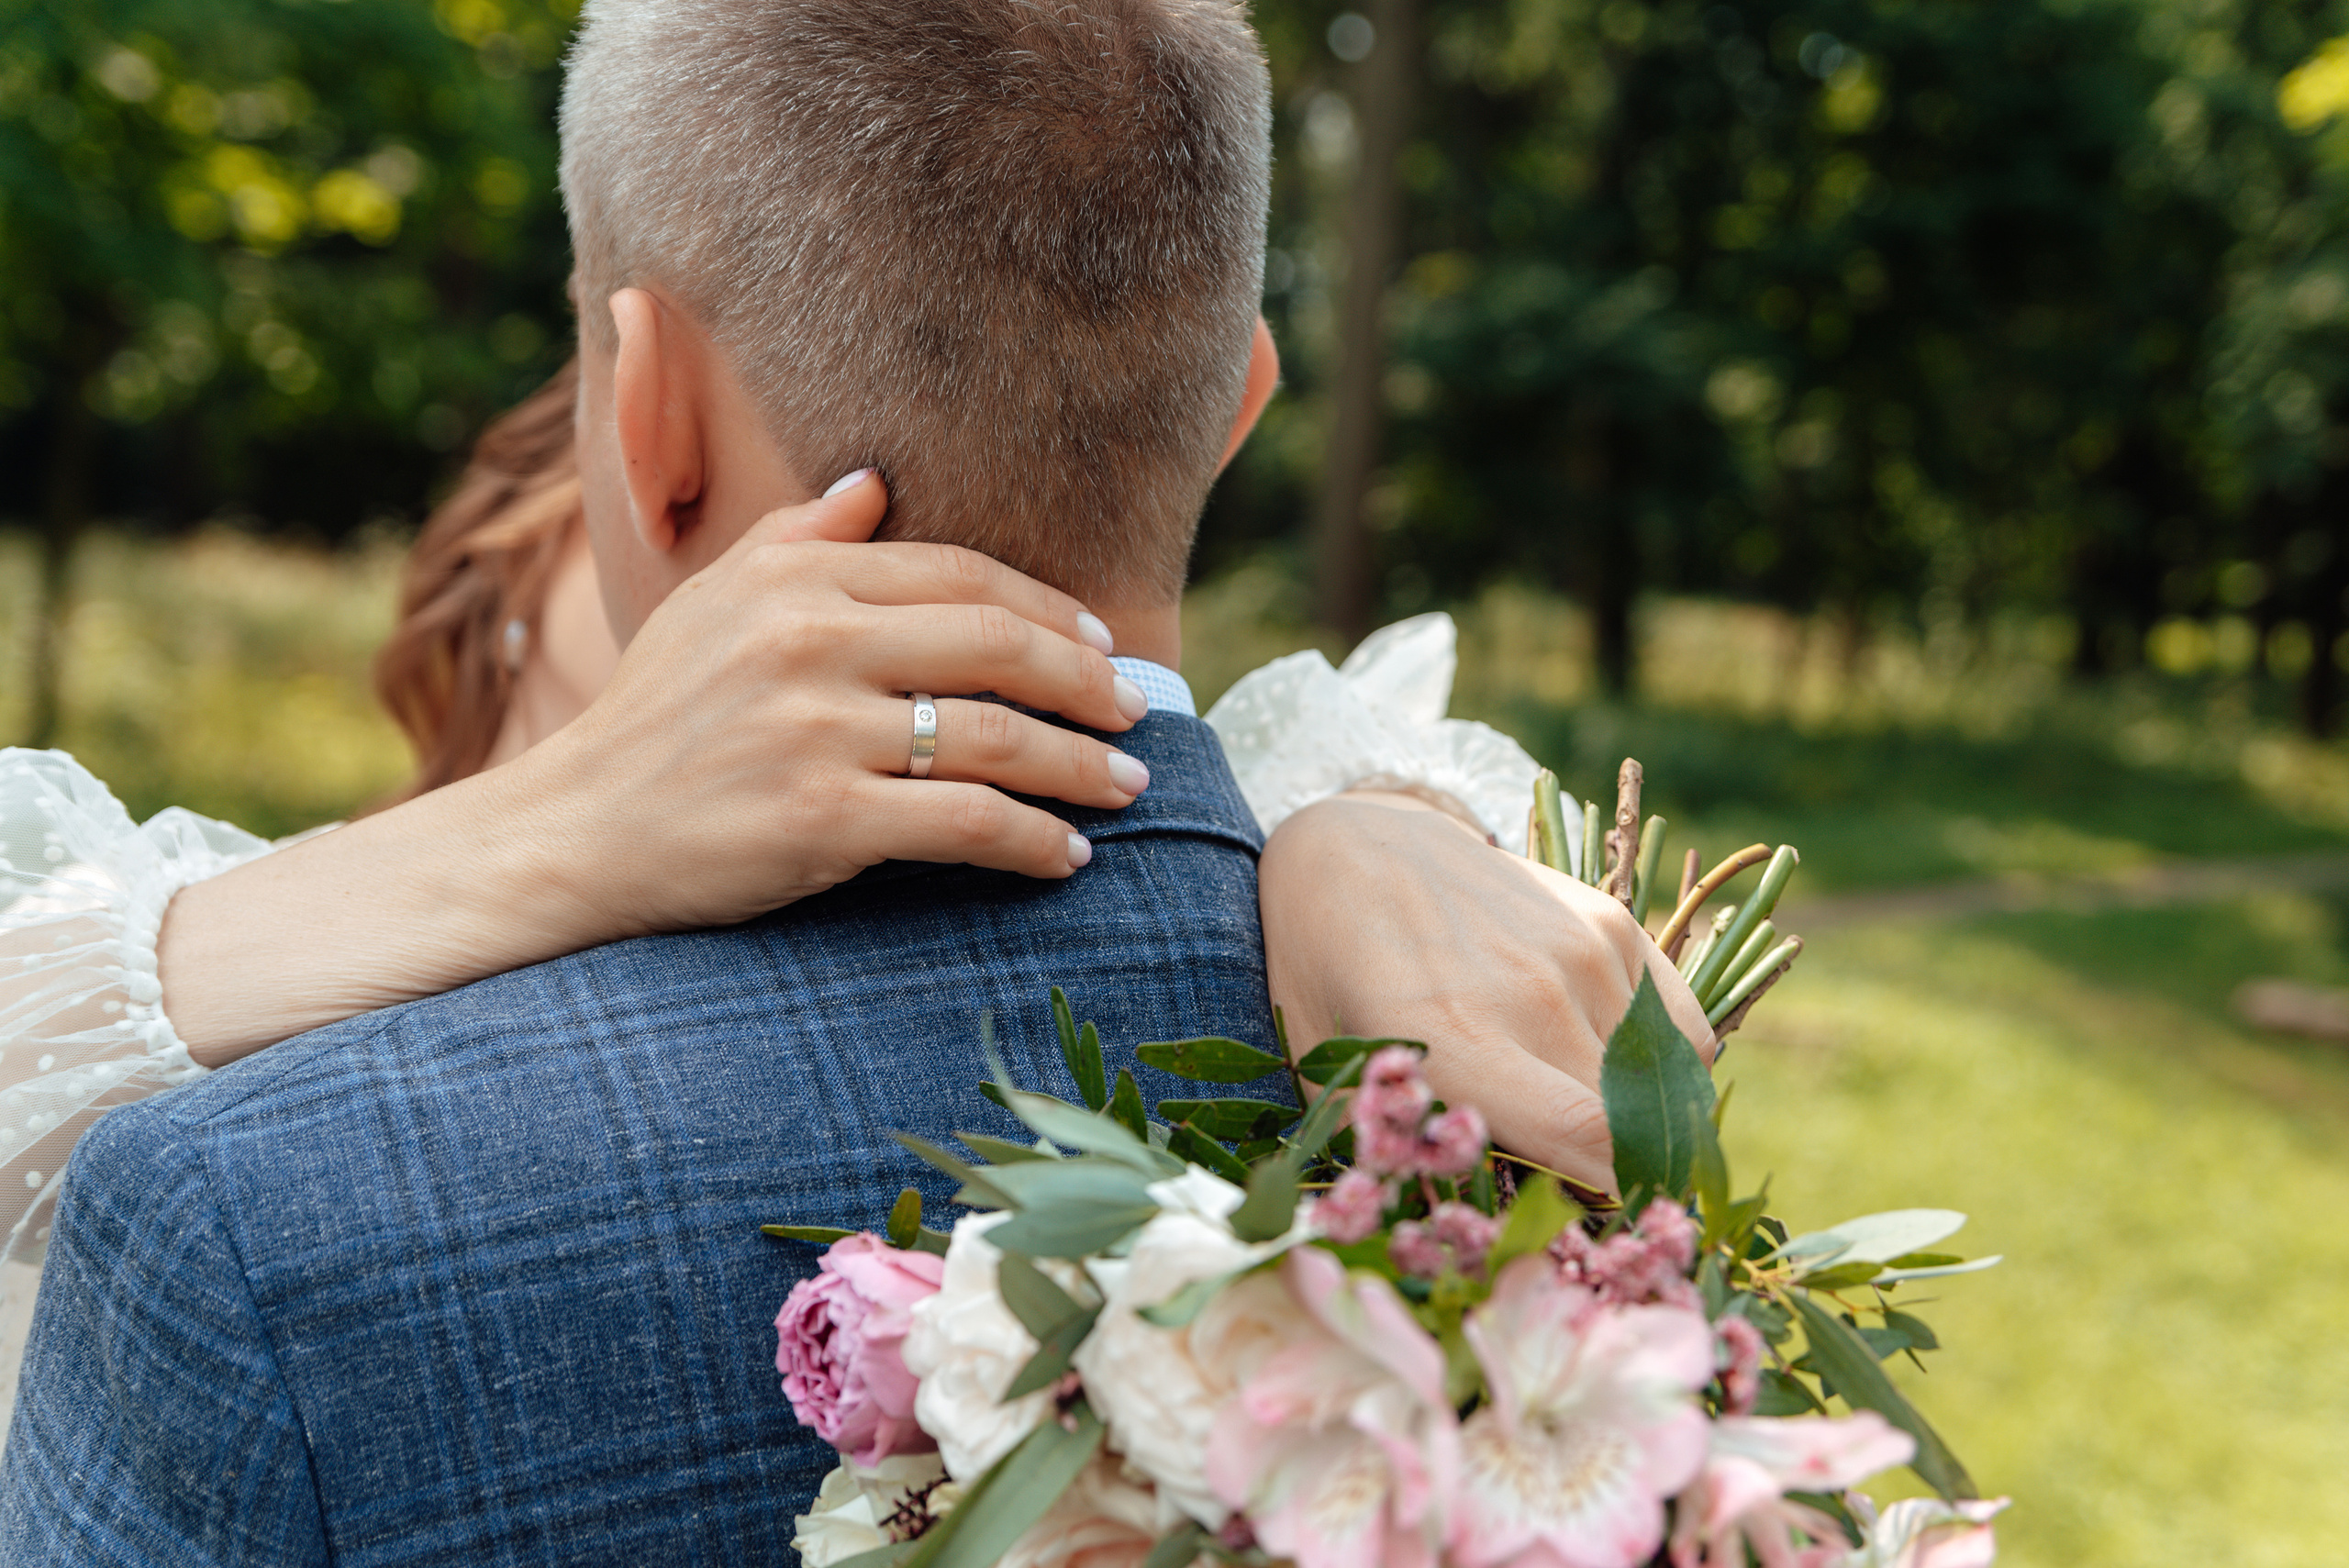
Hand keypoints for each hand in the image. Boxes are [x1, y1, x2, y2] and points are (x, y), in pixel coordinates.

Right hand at [161, 473, 1149, 1063]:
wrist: (572, 834)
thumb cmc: (651, 721)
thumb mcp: (707, 604)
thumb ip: (794, 541)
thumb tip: (874, 484)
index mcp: (792, 578)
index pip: (959, 575)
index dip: (1048, 607)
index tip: (1099, 640)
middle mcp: (810, 640)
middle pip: (998, 643)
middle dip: (1087, 679)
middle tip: (1137, 711)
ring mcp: (818, 729)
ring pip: (997, 736)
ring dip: (1081, 765)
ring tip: (1128, 784)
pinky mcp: (825, 818)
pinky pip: (967, 823)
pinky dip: (1035, 841)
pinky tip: (1070, 855)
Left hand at [1257, 790, 1716, 1195]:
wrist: (1352, 846)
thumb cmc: (1325, 979)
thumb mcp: (1331, 1079)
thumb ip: (1407, 1155)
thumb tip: (1494, 1227)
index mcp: (1459, 1041)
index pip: (1591, 1144)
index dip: (1614, 1206)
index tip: (1598, 1236)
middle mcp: (1537, 996)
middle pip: (1633, 1124)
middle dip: (1624, 1177)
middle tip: (1586, 1193)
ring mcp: (1585, 951)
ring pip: (1668, 1082)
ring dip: (1642, 1123)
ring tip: (1587, 1126)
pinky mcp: (1614, 923)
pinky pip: (1683, 1031)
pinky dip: (1666, 1071)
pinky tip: (1609, 1074)